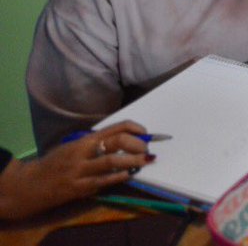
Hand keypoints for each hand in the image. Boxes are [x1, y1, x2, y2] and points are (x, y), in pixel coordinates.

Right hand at [0, 121, 152, 219]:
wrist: (32, 184)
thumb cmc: (56, 162)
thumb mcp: (74, 146)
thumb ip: (96, 143)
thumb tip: (127, 140)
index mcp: (84, 140)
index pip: (115, 128)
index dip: (134, 128)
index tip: (145, 132)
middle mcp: (83, 152)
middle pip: (116, 142)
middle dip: (136, 144)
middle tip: (146, 149)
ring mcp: (81, 171)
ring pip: (112, 162)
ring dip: (133, 161)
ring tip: (144, 161)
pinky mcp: (79, 188)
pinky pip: (104, 181)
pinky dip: (119, 177)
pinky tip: (129, 175)